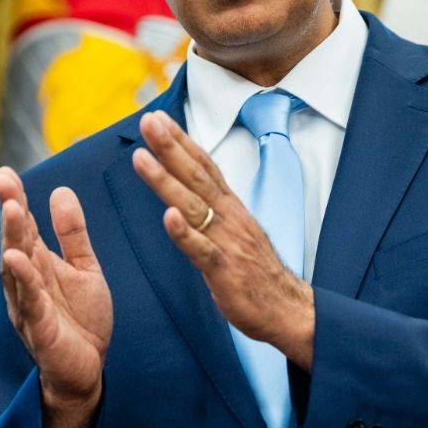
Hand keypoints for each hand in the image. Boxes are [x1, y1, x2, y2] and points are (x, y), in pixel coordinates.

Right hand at [0, 166, 112, 427]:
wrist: (88, 368)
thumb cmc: (81, 319)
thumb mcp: (84, 268)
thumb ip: (72, 233)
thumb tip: (60, 190)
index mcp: (38, 264)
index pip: (24, 227)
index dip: (15, 199)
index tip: (5, 172)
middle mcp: (26, 282)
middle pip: (15, 241)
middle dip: (10, 212)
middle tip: (4, 182)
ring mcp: (29, 305)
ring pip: (17, 268)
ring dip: (13, 239)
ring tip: (13, 209)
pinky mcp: (40, 328)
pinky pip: (29, 301)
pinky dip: (23, 280)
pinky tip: (16, 259)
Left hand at [130, 111, 314, 369]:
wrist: (287, 308)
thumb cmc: (257, 273)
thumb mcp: (235, 232)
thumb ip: (214, 212)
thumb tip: (188, 195)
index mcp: (231, 208)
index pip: (204, 166)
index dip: (182, 141)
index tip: (160, 119)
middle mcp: (229, 217)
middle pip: (196, 175)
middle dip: (171, 146)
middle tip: (149, 121)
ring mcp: (227, 241)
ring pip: (192, 205)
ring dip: (165, 179)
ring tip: (140, 157)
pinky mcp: (225, 270)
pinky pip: (201, 249)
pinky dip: (184, 233)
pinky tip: (167, 216)